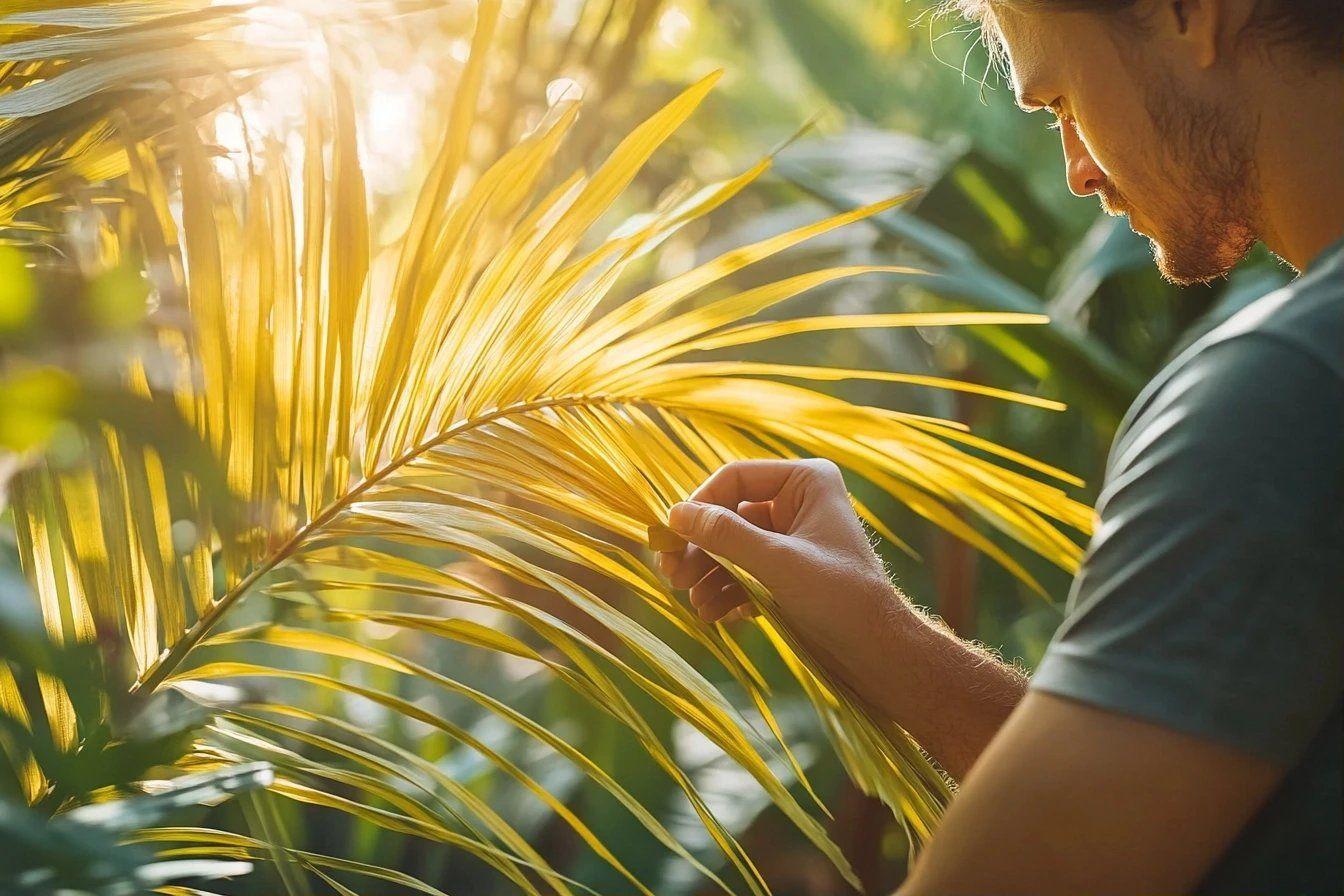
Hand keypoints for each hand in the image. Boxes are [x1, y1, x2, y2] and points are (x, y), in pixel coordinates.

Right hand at [658, 458, 907, 684]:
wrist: (878, 653)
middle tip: (672, 577)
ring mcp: (792, 536)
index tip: (668, 540)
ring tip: (697, 604)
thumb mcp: (777, 564)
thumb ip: (725, 536)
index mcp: (806, 481)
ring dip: (709, 574)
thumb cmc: (841, 598)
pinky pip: (745, 568)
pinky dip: (728, 590)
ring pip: (733, 545)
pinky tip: (717, 614)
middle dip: (700, 548)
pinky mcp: (788, 568)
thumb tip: (674, 514)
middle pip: (729, 514)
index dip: (699, 507)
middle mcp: (798, 501)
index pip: (735, 479)